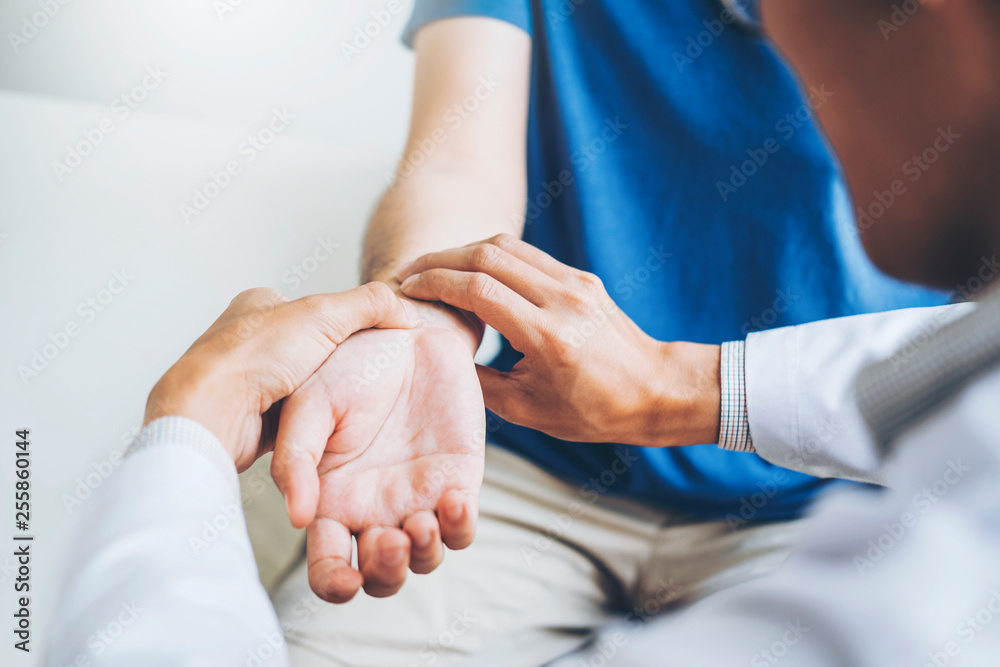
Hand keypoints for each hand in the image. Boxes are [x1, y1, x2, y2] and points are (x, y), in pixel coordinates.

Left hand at [143, 283, 415, 470]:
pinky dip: (303, 421)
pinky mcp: (247, 417)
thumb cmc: (254, 357)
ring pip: (298, 386)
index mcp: (258, 306)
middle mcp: (246, 341)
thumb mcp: (325, 314)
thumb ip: (371, 305)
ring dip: (316, 396)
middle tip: (354, 376)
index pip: (310, 308)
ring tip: (339, 403)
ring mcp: (245, 380)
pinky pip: (288, 418)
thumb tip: (408, 313)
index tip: (363, 339)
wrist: (213, 413)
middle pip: (307, 351)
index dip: (340, 322)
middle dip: (330, 365)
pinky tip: (316, 425)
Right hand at [270, 322, 484, 602]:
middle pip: (380, 576)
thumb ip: (297, 456)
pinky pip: (463, 526)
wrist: (409, 330)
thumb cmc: (352, 362)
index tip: (346, 580)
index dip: (334, 585)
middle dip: (386, 575)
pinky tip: (452, 498)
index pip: (328, 564)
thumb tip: (298, 517)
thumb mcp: (311, 402)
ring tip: (419, 521)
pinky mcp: (459, 481)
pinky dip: (459, 526)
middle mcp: (375, 508)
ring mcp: (419, 498)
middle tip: (388, 539)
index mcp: (332, 498)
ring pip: (424, 558)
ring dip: (422, 553)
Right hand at [397, 234, 721, 446]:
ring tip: (435, 269)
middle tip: (410, 273)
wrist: (656, 389)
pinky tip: (472, 272)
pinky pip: (527, 255)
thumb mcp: (529, 410)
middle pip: (487, 256)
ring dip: (463, 252)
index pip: (479, 290)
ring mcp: (575, 283)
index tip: (407, 289)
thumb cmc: (596, 410)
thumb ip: (481, 383)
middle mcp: (563, 300)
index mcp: (549, 337)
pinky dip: (491, 257)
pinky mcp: (580, 277)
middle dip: (440, 260)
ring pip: (506, 246)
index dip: (435, 284)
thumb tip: (442, 356)